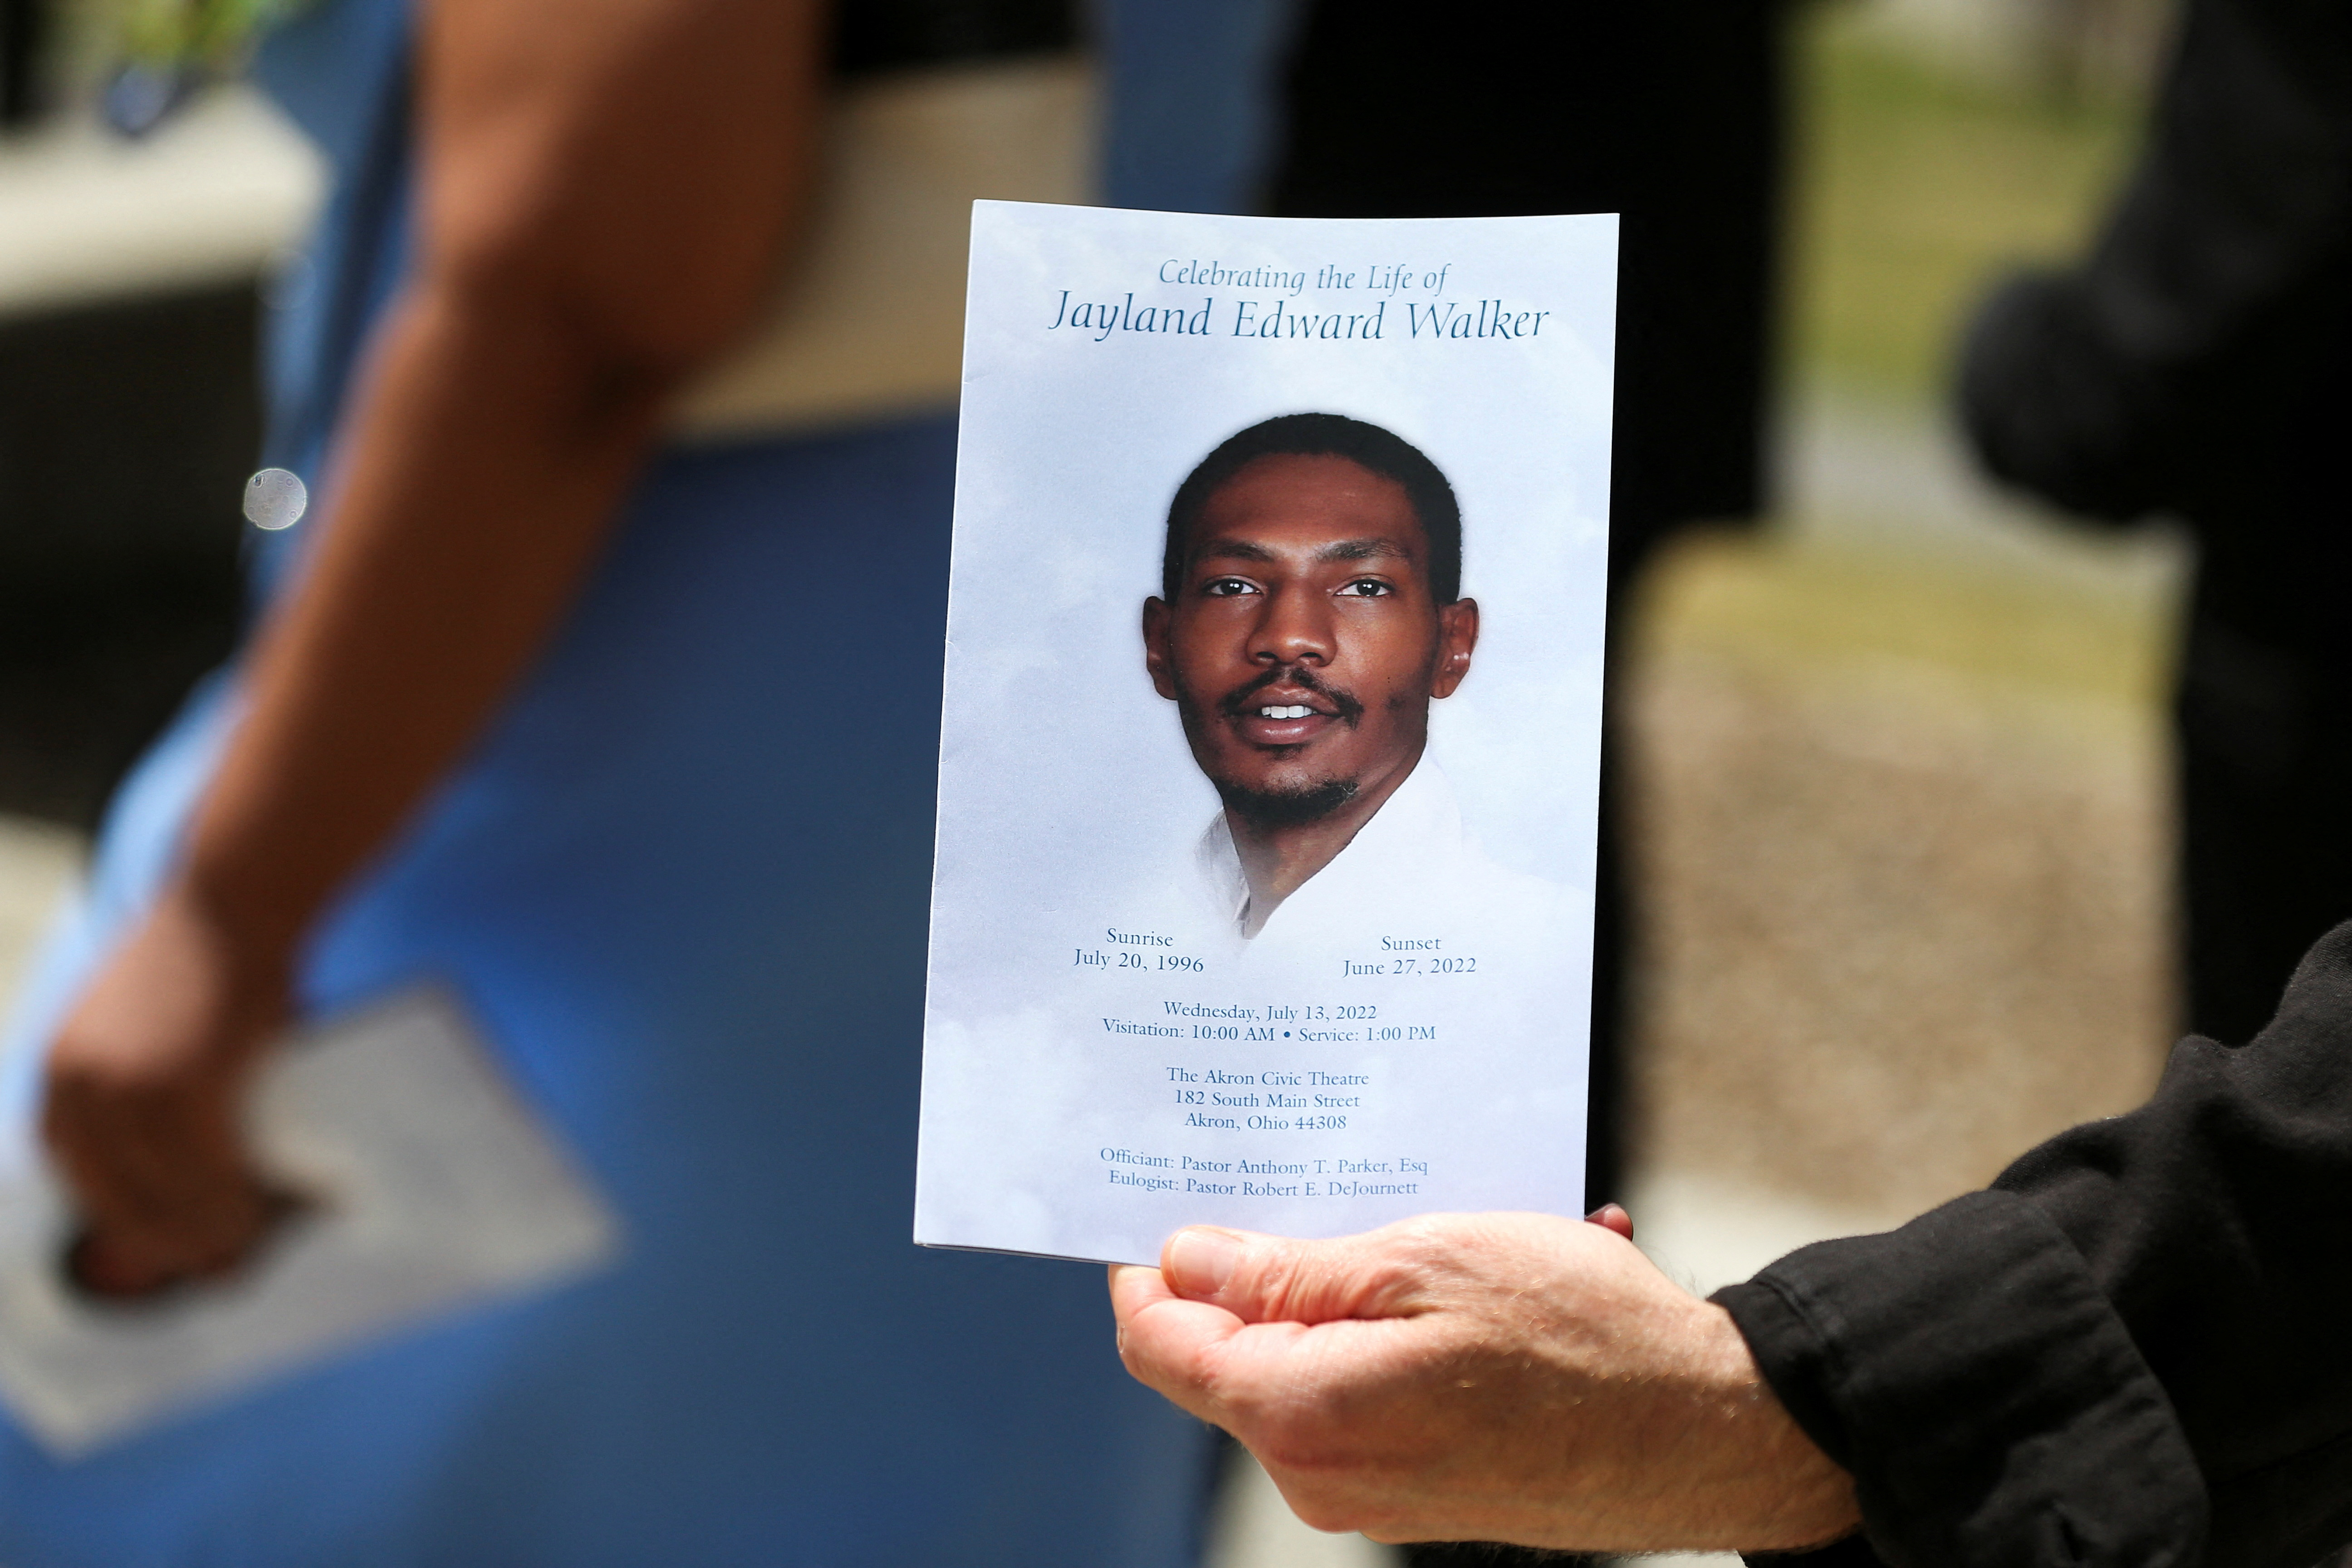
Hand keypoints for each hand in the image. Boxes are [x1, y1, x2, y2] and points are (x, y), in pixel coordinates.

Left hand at [41, 881, 292, 1297]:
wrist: (235, 897)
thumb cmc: (211, 958)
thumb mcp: (148, 1027)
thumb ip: (153, 1089)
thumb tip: (195, 1160)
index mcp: (60, 1075)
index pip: (79, 1177)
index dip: (121, 1225)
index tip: (164, 1254)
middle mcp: (77, 1085)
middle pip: (116, 1197)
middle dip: (165, 1246)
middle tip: (214, 1272)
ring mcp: (125, 1085)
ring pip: (163, 1191)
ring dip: (203, 1234)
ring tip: (241, 1255)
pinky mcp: (179, 1083)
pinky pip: (202, 1168)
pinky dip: (227, 1202)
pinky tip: (250, 1219)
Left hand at [1110, 1211, 1858, 1552]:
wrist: (1709, 1428)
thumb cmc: (1582, 1337)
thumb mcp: (1421, 1262)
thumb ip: (1285, 1275)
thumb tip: (1185, 1262)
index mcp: (1302, 1414)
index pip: (1160, 1344)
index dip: (1150, 1269)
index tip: (1168, 1200)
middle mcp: (1321, 1473)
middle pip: (1225, 1360)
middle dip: (1255, 1273)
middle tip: (1319, 1189)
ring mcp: (1372, 1492)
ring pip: (1299, 1373)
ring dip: (1342, 1296)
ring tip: (1430, 1232)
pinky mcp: (1420, 1490)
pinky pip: (1363, 1396)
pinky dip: (1393, 1335)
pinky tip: (1471, 1287)